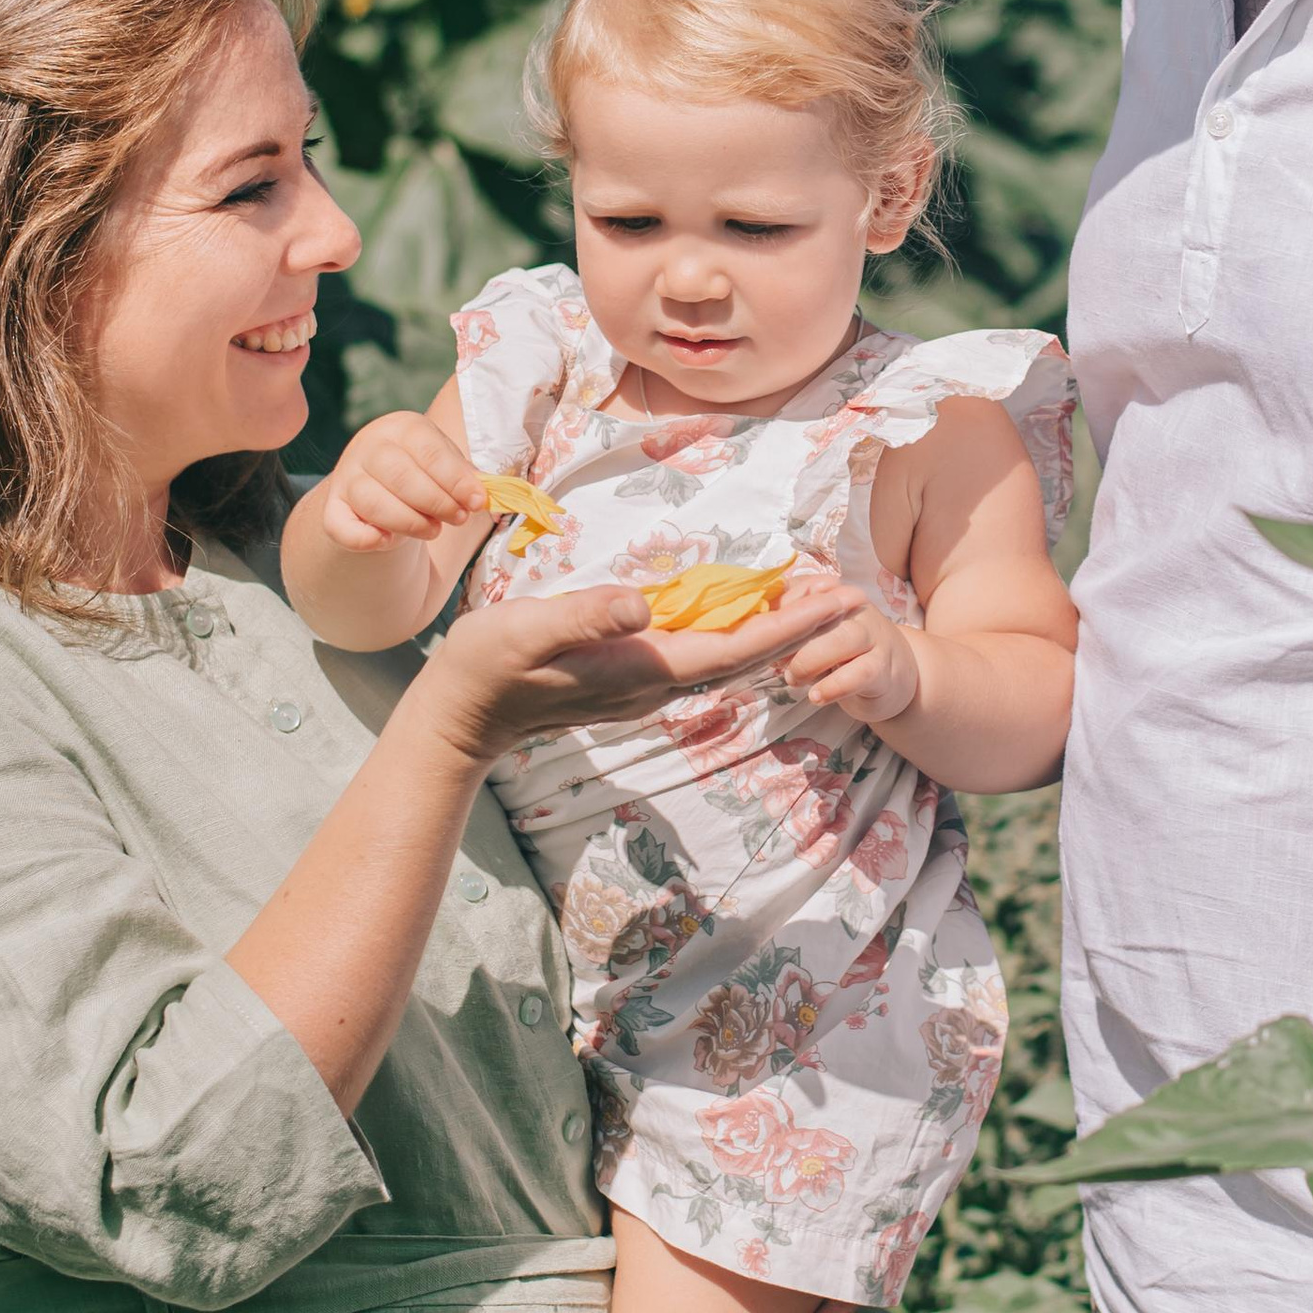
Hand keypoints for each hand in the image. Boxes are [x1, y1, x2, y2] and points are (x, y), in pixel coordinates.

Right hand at [317, 411, 486, 554]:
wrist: (379, 483)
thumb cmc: (421, 471)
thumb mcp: (444, 463)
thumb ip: (464, 477)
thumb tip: (483, 496)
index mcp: (401, 428)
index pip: (430, 452)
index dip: (457, 481)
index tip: (477, 502)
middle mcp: (368, 446)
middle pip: (402, 477)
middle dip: (437, 503)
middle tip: (458, 519)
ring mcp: (346, 477)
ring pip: (375, 504)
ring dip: (410, 523)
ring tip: (433, 530)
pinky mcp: (332, 507)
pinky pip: (340, 527)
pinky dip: (366, 539)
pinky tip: (388, 541)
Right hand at [425, 571, 865, 759]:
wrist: (460, 715)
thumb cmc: (488, 665)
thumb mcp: (528, 628)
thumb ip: (585, 615)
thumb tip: (642, 605)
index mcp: (644, 669)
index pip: (735, 647)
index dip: (791, 625)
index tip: (839, 604)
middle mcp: (655, 684)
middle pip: (745, 656)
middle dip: (799, 629)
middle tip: (852, 597)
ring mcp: (644, 687)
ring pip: (726, 658)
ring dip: (772, 632)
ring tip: (813, 602)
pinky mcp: (630, 679)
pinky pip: (701, 657)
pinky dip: (735, 635)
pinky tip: (743, 616)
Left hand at [775, 577, 920, 727]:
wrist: (893, 676)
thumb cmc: (844, 651)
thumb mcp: (815, 633)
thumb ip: (789, 624)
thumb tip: (754, 624)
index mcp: (834, 594)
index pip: (804, 592)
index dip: (781, 614)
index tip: (762, 634)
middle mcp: (856, 609)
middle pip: (825, 612)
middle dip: (795, 639)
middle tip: (778, 664)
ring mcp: (873, 637)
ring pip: (844, 639)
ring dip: (812, 661)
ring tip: (794, 680)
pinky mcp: (883, 667)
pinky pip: (860, 672)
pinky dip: (834, 686)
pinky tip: (816, 696)